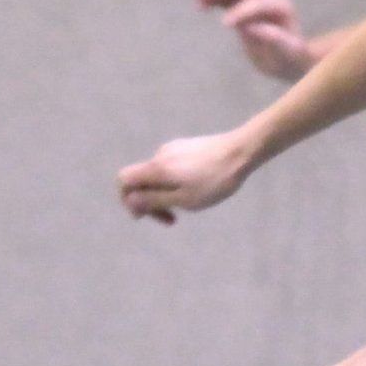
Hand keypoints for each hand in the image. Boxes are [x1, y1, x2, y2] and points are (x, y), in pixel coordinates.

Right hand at [118, 131, 255, 224]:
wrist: (241, 152)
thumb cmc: (214, 181)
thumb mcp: (184, 199)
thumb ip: (154, 201)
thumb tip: (131, 201)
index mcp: (156, 168)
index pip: (124, 180)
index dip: (127, 199)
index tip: (144, 215)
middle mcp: (160, 155)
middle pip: (141, 180)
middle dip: (151, 202)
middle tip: (171, 219)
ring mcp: (174, 149)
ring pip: (159, 176)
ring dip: (167, 194)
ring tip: (191, 204)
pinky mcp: (188, 147)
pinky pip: (172, 169)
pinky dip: (177, 183)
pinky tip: (199, 189)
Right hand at [197, 0, 316, 80]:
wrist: (291, 60)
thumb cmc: (290, 60)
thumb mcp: (286, 56)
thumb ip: (275, 41)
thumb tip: (254, 28)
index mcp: (282, 9)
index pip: (259, 4)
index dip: (241, 12)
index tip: (224, 24)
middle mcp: (269, 0)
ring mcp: (256, 1)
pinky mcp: (244, 7)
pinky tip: (199, 3)